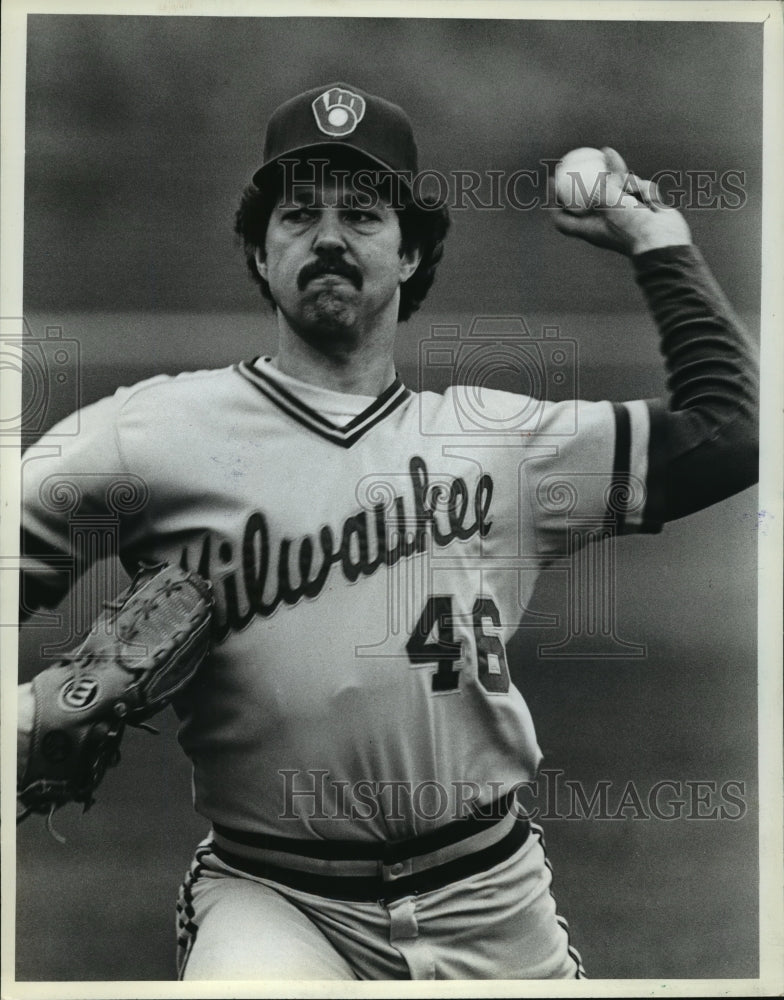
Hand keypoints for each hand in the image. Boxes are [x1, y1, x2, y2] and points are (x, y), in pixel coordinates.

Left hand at [552, 148, 691, 255]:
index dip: (553, 201)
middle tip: (598, 153)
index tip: (552, 180)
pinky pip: (639, 190)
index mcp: (589, 228)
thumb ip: (605, 178)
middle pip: (593, 194)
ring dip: (631, 186)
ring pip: (621, 186)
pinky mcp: (641, 209)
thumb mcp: (610, 200)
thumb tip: (605, 153)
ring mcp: (623, 215)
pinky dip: (646, 193)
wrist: (664, 244)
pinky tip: (653, 204)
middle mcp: (604, 222)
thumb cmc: (632, 227)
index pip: (563, 218)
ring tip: (638, 197)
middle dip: (599, 175)